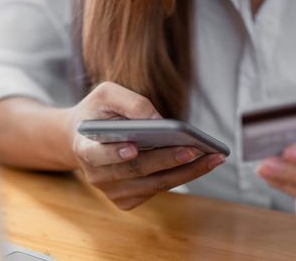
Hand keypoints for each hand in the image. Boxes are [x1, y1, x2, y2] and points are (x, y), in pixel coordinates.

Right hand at [67, 82, 225, 209]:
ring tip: (212, 157)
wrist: (83, 137)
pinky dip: (182, 176)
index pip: (97, 155)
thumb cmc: (97, 112)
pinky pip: (158, 189)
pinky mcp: (127, 200)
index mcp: (84, 148)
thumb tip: (159, 120)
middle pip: (135, 171)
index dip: (114, 154)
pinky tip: (203, 163)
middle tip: (193, 149)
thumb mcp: (105, 95)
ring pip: (153, 184)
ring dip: (185, 172)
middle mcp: (97, 176)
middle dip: (165, 160)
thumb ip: (129, 102)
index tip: (132, 148)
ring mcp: (112, 191)